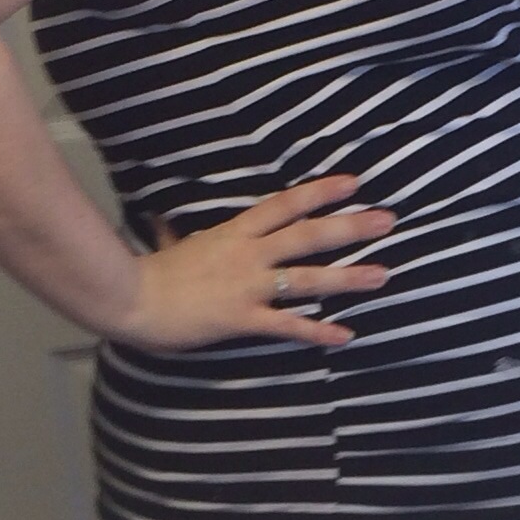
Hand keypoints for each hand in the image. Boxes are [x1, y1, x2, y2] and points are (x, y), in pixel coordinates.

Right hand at [109, 174, 392, 349]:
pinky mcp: (242, 318)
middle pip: (307, 235)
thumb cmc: (151, 273)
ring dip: (347, 277)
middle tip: (387, 220)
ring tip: (382, 274)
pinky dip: (317, 331)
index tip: (353, 183)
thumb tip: (162, 221)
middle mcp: (248, 254)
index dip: (320, 193)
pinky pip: (286, 325)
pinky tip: (344, 335)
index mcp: (234, 232)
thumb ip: (177, 233)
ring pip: (306, 278)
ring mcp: (247, 286)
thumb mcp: (173, 245)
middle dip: (350, 227)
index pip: (285, 205)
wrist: (131, 299)